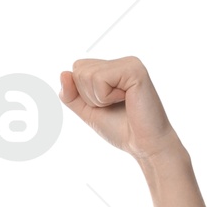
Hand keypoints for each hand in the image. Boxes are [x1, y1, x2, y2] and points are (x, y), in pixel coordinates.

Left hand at [59, 56, 181, 162]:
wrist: (144, 145)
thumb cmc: (121, 129)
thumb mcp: (89, 112)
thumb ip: (72, 95)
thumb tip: (62, 73)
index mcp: (112, 68)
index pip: (77, 69)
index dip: (83, 93)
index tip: (105, 105)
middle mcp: (121, 61)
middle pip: (79, 69)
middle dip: (89, 96)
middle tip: (113, 106)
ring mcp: (129, 63)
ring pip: (87, 75)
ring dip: (98, 98)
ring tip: (121, 103)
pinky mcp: (134, 70)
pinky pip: (100, 79)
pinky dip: (106, 97)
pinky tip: (126, 100)